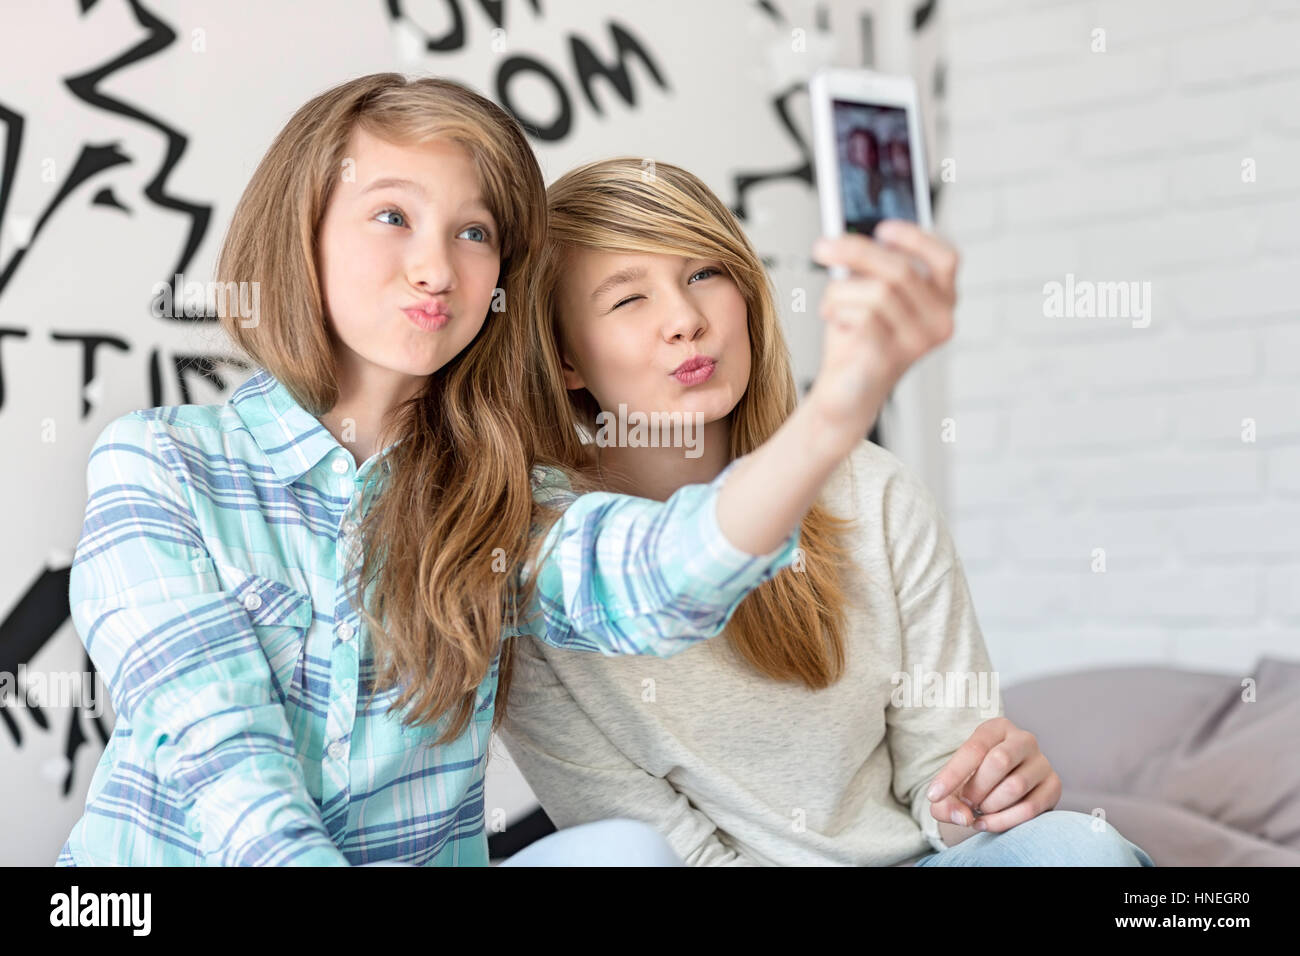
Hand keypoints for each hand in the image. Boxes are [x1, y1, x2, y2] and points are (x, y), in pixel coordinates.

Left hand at [807, 220, 956, 440]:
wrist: (844, 392)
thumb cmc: (857, 340)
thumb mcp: (868, 293)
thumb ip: (871, 265)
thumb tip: (849, 232)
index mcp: (942, 301)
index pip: (946, 259)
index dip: (915, 238)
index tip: (880, 227)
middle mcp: (939, 322)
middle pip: (901, 270)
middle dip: (854, 251)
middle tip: (821, 247)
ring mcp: (918, 344)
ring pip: (877, 293)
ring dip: (840, 291)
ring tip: (830, 304)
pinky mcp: (890, 360)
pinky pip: (862, 318)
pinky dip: (838, 312)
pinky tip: (834, 321)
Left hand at [926, 717, 1061, 833]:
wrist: (1001, 788)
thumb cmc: (973, 781)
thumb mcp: (954, 786)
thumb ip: (947, 802)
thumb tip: (963, 816)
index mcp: (996, 728)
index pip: (974, 748)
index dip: (951, 774)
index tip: (933, 796)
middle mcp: (1023, 739)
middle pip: (999, 761)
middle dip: (976, 788)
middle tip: (966, 802)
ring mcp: (1042, 762)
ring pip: (1015, 786)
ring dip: (990, 805)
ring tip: (978, 810)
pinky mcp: (1053, 786)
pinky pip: (1030, 808)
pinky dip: (1004, 821)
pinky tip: (987, 823)